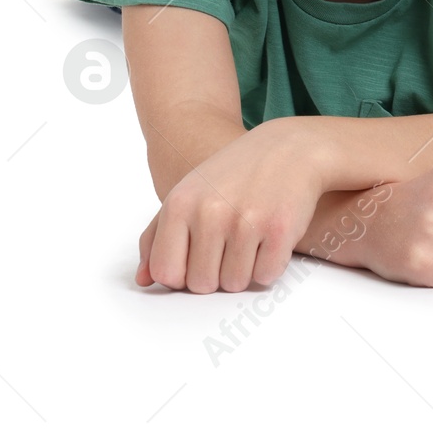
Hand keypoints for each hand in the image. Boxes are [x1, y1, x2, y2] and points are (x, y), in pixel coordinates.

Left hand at [136, 120, 324, 292]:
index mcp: (180, 205)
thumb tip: (142, 280)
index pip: (166, 273)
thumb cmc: (235, 174)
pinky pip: (266, 276)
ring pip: (235, 283)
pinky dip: (270, 266)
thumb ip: (157, 236)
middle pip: (201, 285)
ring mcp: (245, 221)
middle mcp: (210, 212)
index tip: (198, 258)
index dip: (184, 274)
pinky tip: (271, 241)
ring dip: (244, 271)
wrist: (290, 148)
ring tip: (251, 242)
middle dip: (217, 274)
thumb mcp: (189, 193)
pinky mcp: (279, 229)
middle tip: (230, 247)